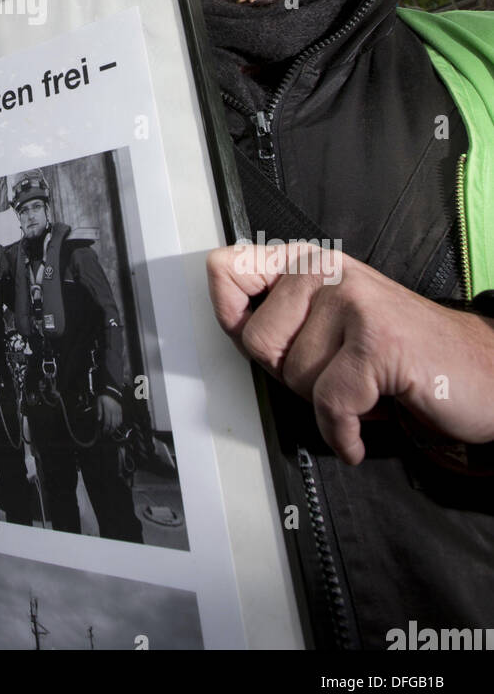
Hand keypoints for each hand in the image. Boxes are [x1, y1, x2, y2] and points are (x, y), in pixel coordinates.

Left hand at [97, 393, 121, 433]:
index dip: (106, 429)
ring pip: (118, 423)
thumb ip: (99, 411)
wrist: (112, 391)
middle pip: (113, 424)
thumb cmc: (104, 397)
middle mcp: (114, 411)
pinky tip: (115, 426)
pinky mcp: (121, 411)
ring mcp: (118, 411)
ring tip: (111, 432)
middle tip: (107, 434)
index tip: (103, 432)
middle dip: (110, 431)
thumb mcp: (99, 402)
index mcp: (108, 409)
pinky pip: (121, 420)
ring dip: (114, 429)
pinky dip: (118, 424)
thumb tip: (99, 420)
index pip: (107, 422)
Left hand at [207, 243, 493, 464]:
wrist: (480, 372)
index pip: (227, 267)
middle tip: (337, 372)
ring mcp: (353, 301)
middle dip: (294, 376)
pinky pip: (331, 405)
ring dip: (329, 402)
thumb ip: (278, 318)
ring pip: (296, 378)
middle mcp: (326, 269)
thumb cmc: (399, 351)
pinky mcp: (377, 341)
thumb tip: (226, 317)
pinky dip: (345, 433)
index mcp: (308, 261)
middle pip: (258, 343)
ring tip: (363, 385)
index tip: (249, 332)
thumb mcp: (329, 323)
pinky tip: (362, 429)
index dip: (229, 313)